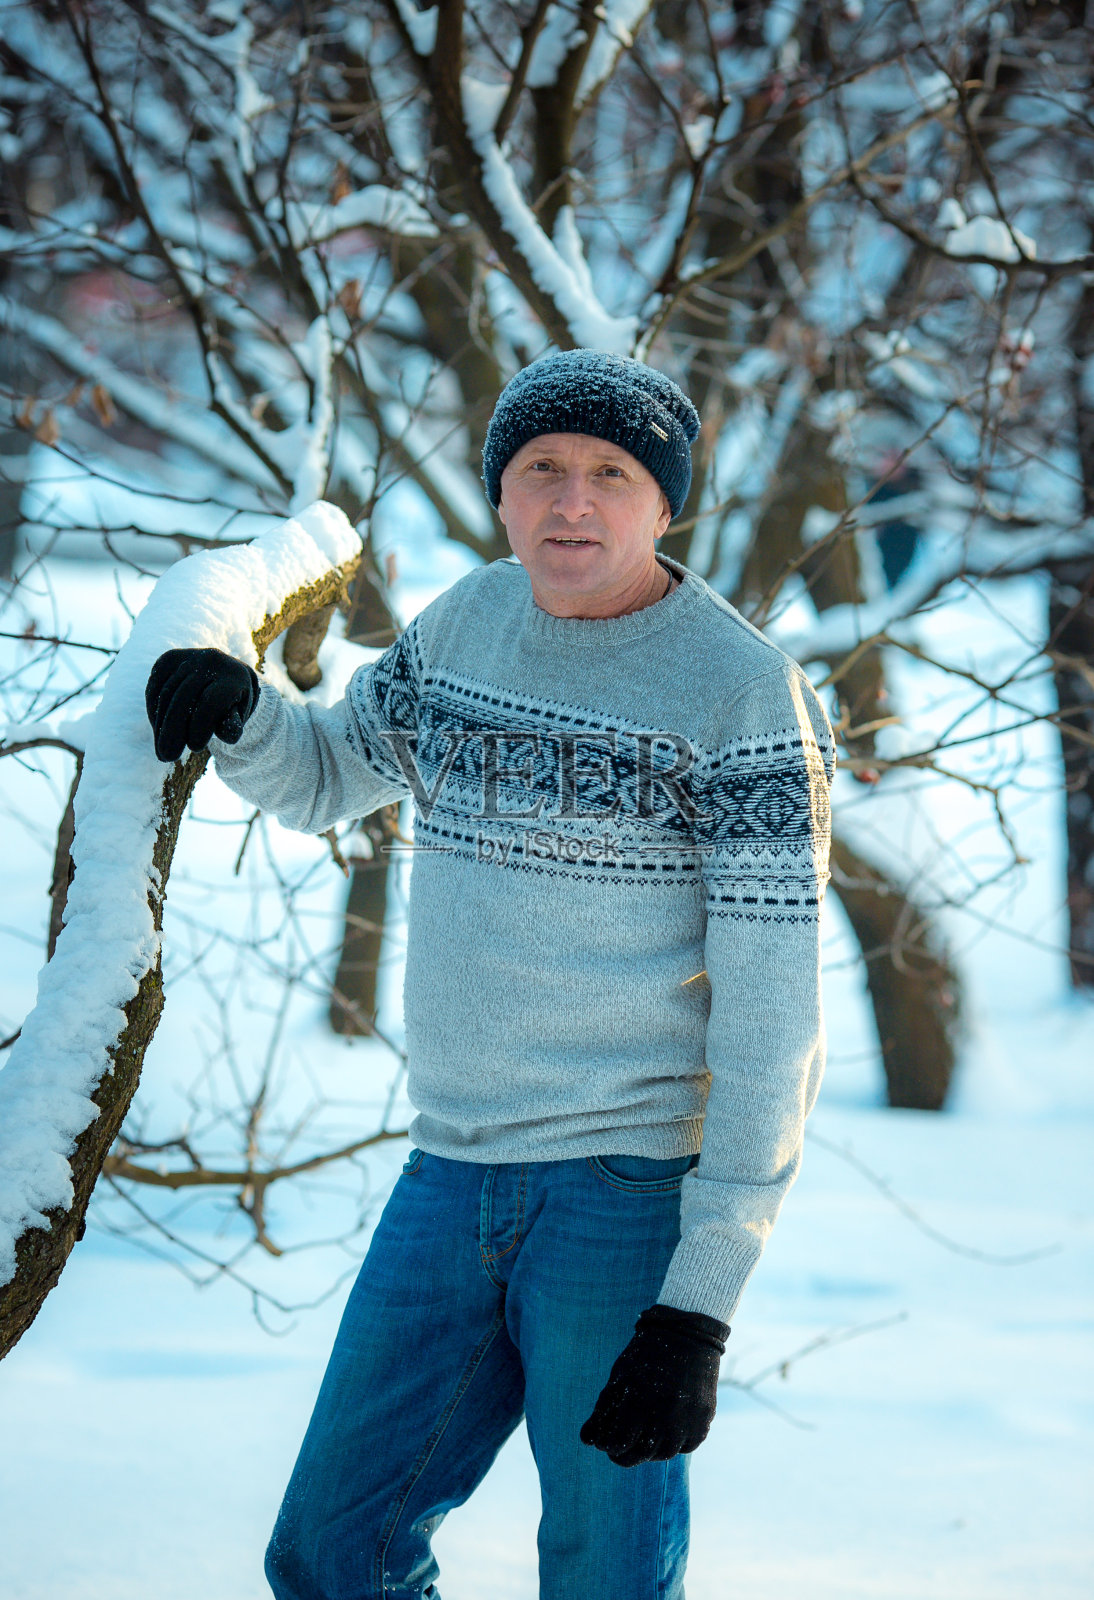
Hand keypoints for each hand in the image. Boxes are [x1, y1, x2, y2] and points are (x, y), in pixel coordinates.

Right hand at [145, 647, 260, 762]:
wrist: (227, 675)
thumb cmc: (234, 704)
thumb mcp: (239, 716)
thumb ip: (233, 725)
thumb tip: (231, 737)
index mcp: (234, 675)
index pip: (212, 702)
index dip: (202, 726)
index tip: (196, 749)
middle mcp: (212, 660)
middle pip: (185, 698)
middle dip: (174, 730)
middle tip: (168, 757)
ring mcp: (189, 656)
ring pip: (166, 693)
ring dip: (161, 725)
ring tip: (162, 751)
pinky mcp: (169, 658)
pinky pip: (155, 686)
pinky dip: (154, 711)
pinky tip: (158, 730)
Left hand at [579, 1303, 728, 1467]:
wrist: (688, 1335)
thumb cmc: (646, 1355)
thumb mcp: (620, 1376)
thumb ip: (603, 1410)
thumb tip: (586, 1440)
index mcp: (640, 1403)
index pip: (619, 1444)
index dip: (610, 1446)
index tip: (607, 1444)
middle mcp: (665, 1416)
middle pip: (641, 1455)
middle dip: (626, 1456)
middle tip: (619, 1452)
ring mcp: (687, 1420)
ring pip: (665, 1454)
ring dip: (650, 1453)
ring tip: (641, 1442)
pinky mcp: (704, 1420)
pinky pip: (687, 1446)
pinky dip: (674, 1444)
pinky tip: (665, 1435)